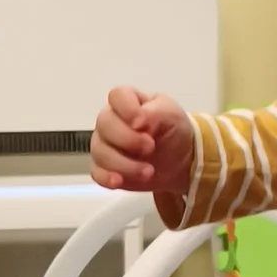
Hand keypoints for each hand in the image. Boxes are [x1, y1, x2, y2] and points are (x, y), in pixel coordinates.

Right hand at [94, 85, 194, 222]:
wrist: (180, 161)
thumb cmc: (174, 131)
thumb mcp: (172, 115)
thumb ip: (154, 113)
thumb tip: (138, 120)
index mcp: (129, 101)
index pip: (117, 96)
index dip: (126, 109)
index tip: (141, 124)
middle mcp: (112, 120)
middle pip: (104, 124)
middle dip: (127, 139)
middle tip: (150, 148)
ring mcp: (105, 144)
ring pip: (100, 151)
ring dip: (124, 164)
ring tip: (148, 171)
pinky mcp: (105, 167)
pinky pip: (96, 172)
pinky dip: (106, 177)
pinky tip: (118, 181)